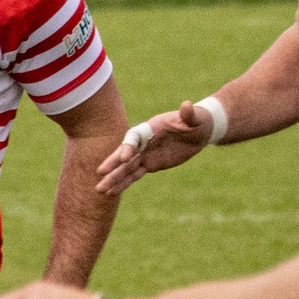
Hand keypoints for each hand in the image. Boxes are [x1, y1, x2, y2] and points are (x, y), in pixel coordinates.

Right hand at [95, 101, 215, 194]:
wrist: (199, 131)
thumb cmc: (197, 120)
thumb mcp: (195, 117)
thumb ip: (188, 114)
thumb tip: (187, 105)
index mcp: (150, 128)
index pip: (135, 137)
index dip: (129, 146)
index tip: (125, 158)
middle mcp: (143, 142)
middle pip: (124, 154)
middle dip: (112, 163)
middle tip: (100, 173)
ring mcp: (145, 154)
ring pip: (126, 168)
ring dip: (113, 179)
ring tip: (99, 190)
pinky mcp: (149, 165)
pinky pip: (134, 176)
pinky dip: (123, 184)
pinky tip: (111, 192)